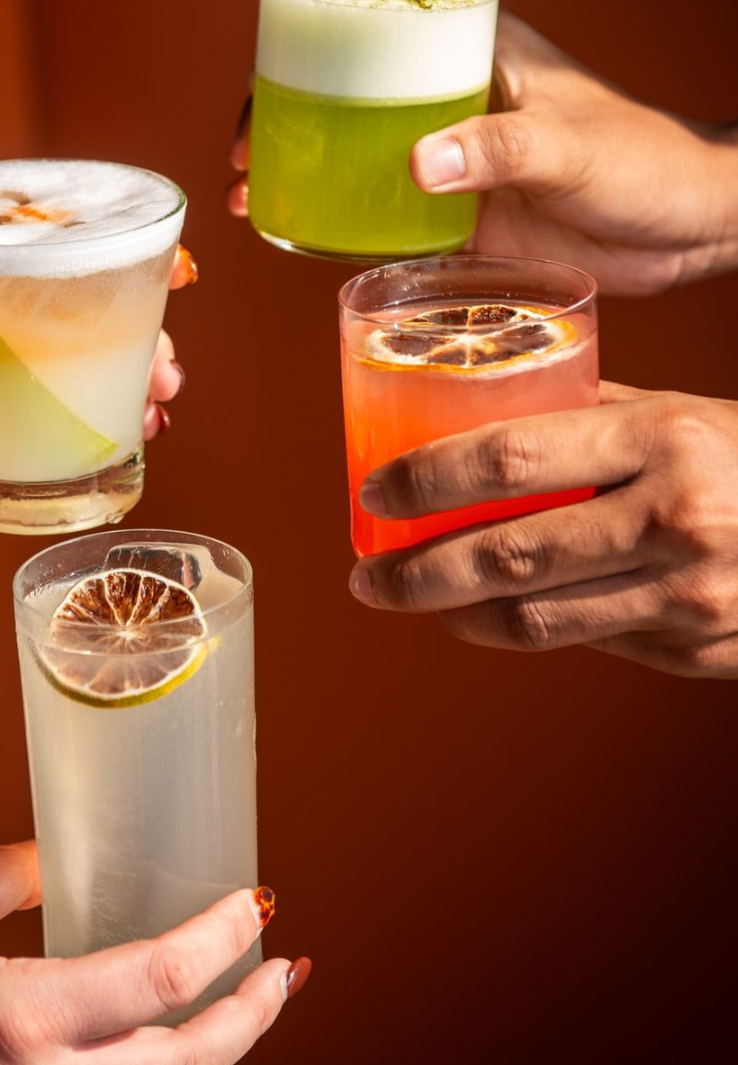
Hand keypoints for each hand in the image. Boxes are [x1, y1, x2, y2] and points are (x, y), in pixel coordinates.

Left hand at [0, 231, 196, 455]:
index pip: (62, 253)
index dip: (126, 265)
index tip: (177, 281)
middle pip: (80, 323)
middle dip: (135, 344)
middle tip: (165, 373)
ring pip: (62, 381)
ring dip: (114, 397)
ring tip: (154, 415)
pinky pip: (14, 435)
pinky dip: (60, 447)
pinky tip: (104, 456)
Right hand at [0, 843, 307, 1064]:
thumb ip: (7, 875)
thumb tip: (54, 851)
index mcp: (21, 1017)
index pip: (162, 978)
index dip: (224, 937)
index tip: (256, 902)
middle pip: (190, 1063)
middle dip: (255, 1014)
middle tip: (289, 970)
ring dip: (220, 1058)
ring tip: (252, 1010)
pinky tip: (169, 1055)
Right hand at [226, 17, 737, 293]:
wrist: (684, 227)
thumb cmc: (645, 161)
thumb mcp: (570, 145)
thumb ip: (500, 149)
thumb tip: (417, 164)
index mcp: (478, 57)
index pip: (377, 35)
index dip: (309, 57)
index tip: (263, 94)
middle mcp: (454, 104)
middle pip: (349, 101)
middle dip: (287, 126)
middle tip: (242, 162)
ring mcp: (453, 163)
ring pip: (359, 163)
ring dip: (304, 182)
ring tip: (252, 204)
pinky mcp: (461, 220)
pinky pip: (387, 222)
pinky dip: (343, 231)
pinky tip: (302, 245)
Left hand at [348, 383, 737, 678]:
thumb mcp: (684, 413)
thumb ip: (590, 418)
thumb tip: (484, 414)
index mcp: (665, 438)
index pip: (509, 457)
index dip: (424, 481)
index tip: (373, 493)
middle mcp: (676, 518)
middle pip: (505, 553)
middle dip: (415, 571)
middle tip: (367, 576)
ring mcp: (689, 596)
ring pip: (536, 619)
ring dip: (458, 613)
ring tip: (415, 598)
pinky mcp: (696, 651)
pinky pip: (585, 644)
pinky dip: (525, 631)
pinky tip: (493, 615)